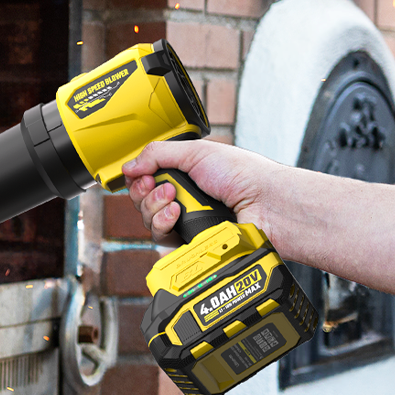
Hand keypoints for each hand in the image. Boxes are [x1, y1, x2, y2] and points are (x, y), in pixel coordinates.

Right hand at [120, 140, 276, 246]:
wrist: (266, 205)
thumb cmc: (244, 175)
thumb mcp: (197, 152)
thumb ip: (158, 154)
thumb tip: (128, 166)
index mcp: (186, 175)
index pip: (146, 178)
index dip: (138, 178)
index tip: (142, 174)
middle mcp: (184, 198)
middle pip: (142, 200)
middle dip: (146, 192)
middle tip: (165, 187)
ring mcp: (186, 221)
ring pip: (148, 220)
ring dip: (155, 208)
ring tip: (175, 201)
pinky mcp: (189, 242)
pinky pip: (161, 239)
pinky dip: (164, 225)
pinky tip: (177, 216)